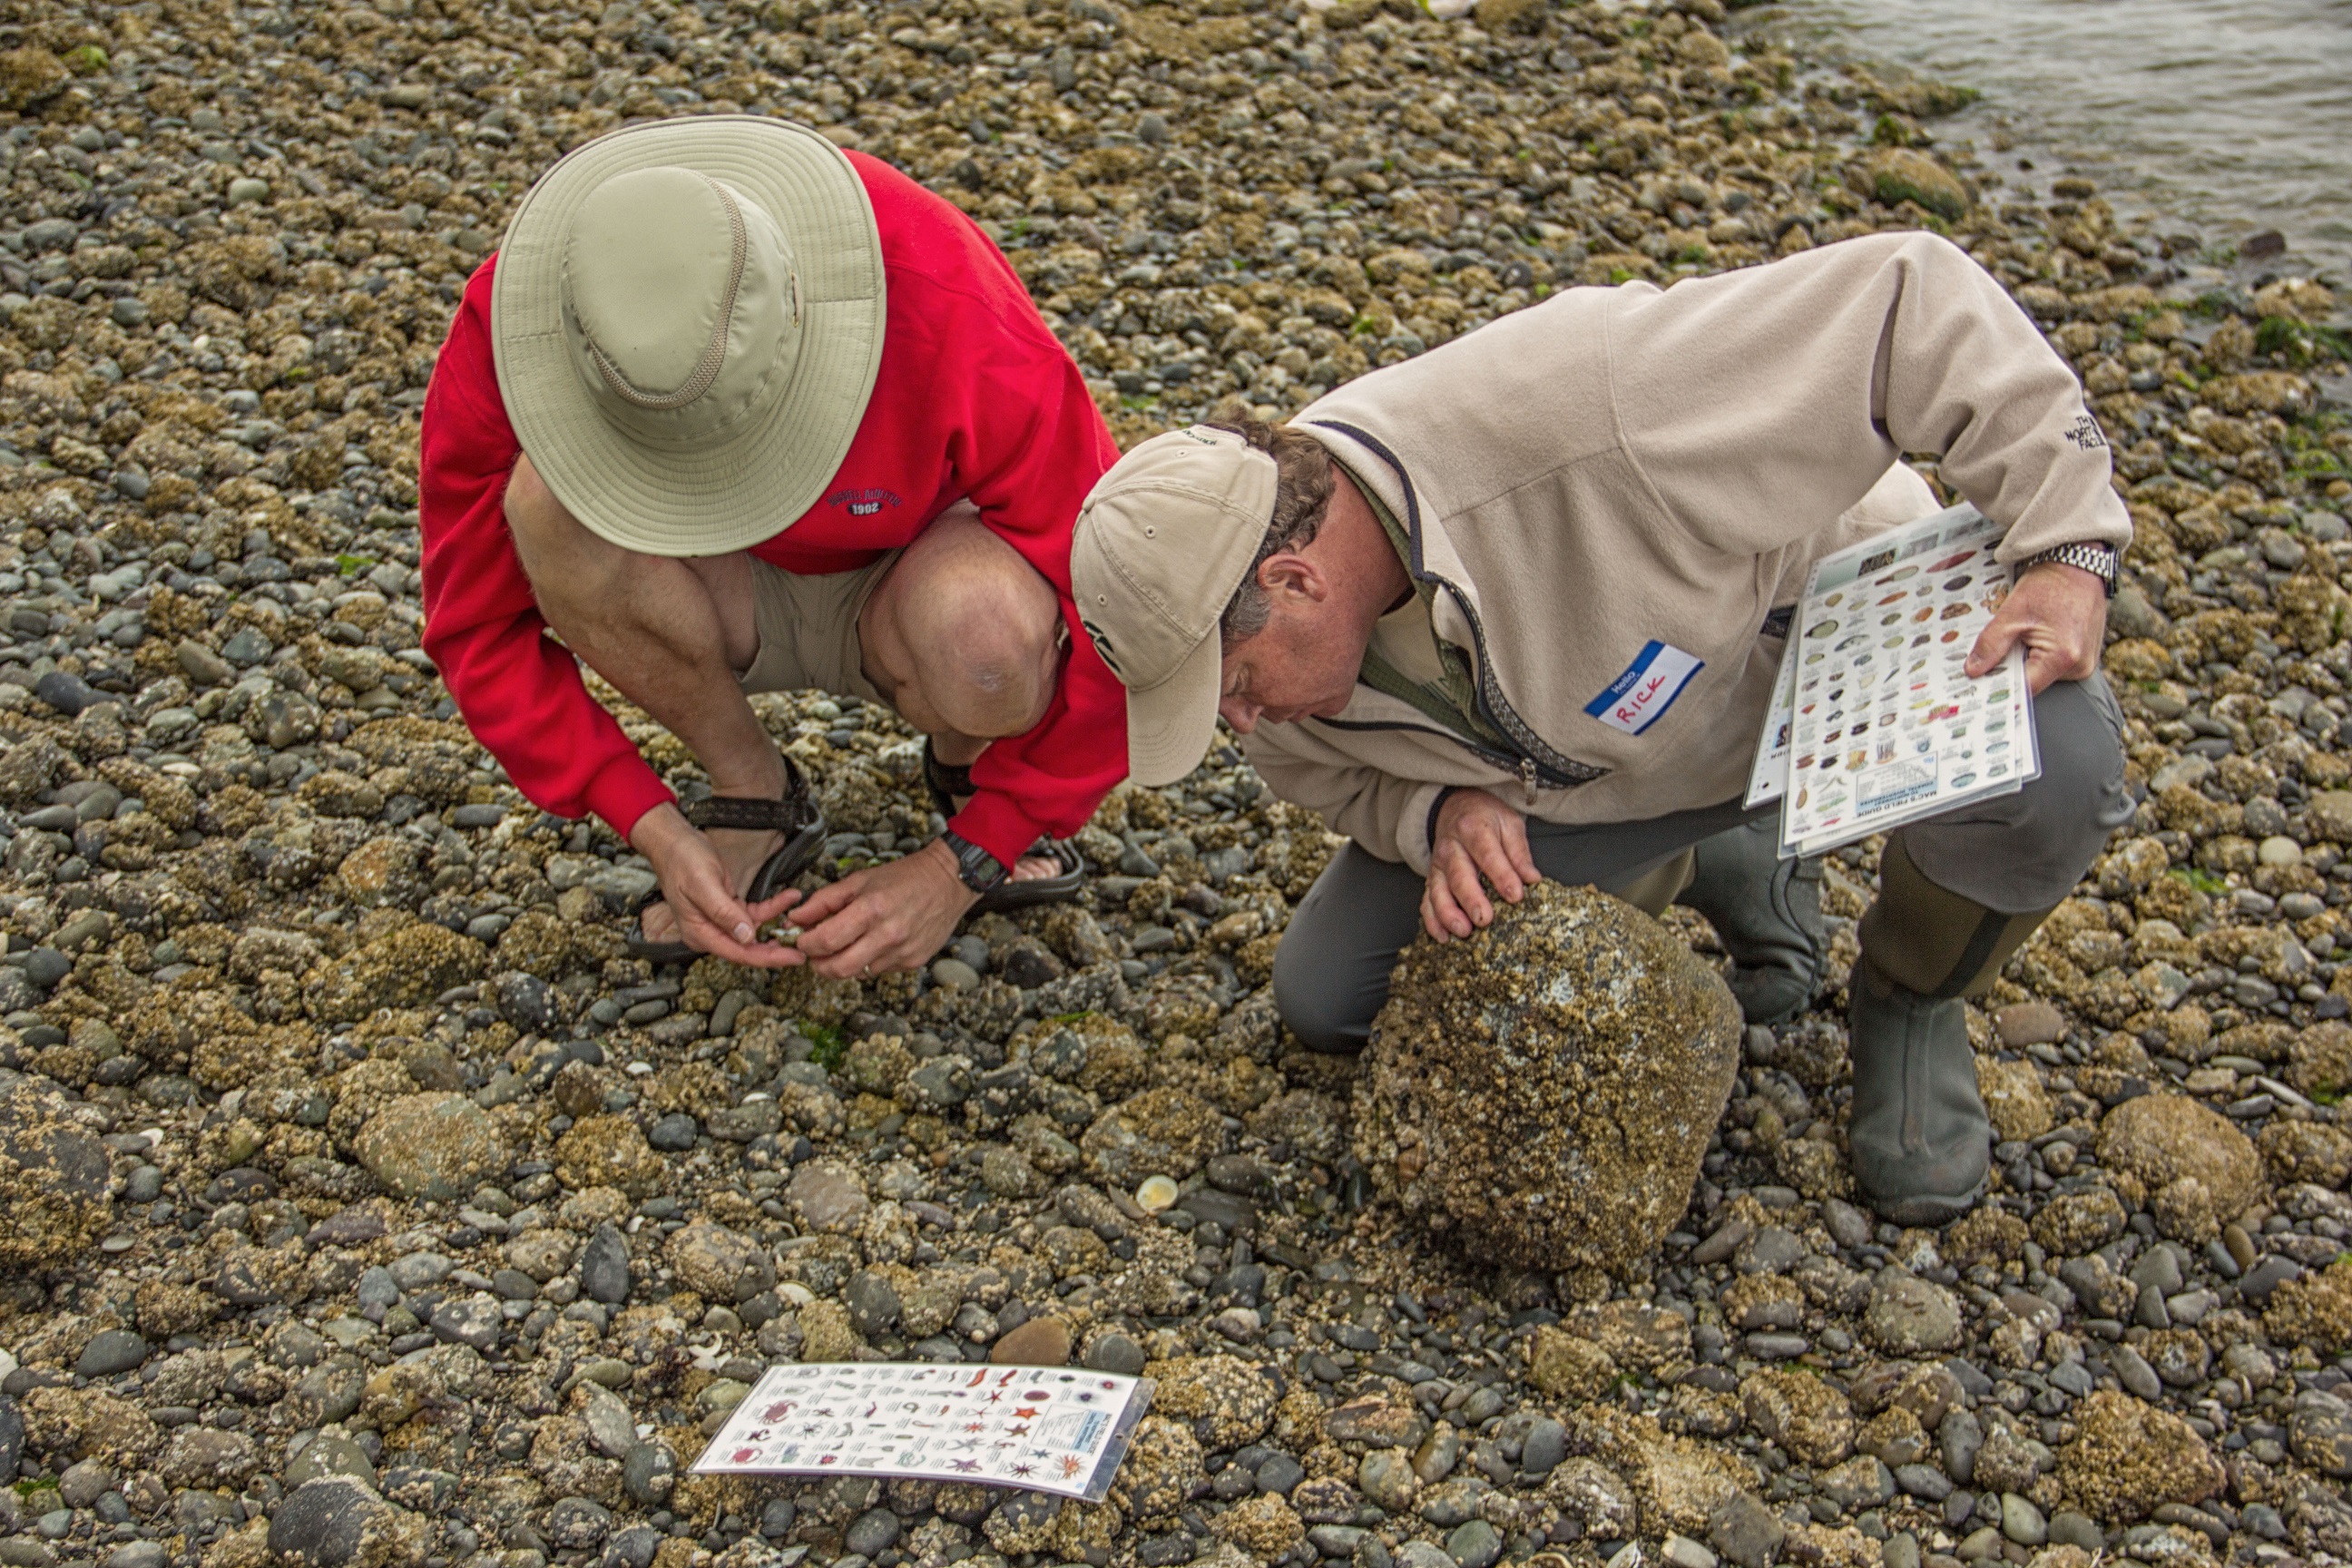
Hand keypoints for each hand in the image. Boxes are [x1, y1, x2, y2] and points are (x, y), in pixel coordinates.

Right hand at [630, 803, 806, 967]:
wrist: (675, 842)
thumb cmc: (683, 861)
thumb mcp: (704, 885)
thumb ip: (725, 913)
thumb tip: (747, 936)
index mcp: (700, 933)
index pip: (739, 954)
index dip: (768, 958)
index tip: (793, 958)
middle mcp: (710, 931)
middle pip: (748, 947)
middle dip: (777, 947)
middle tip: (804, 946)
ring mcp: (719, 921)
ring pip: (755, 930)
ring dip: (777, 923)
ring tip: (801, 916)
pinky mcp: (728, 908)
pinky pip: (754, 913)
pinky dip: (772, 907)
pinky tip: (788, 897)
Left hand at [789, 838, 980, 978]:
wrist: (947, 882)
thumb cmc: (903, 877)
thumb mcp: (860, 880)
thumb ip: (824, 900)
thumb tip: (795, 918)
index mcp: (871, 909)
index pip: (825, 941)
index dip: (805, 944)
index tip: (802, 939)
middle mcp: (887, 935)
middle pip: (838, 968)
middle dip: (819, 965)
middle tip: (815, 955)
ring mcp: (902, 952)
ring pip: (858, 972)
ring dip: (845, 962)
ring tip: (847, 944)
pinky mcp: (913, 962)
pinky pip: (880, 970)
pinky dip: (869, 960)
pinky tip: (874, 943)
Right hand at [1423, 787, 1541, 941]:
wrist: (1456, 807)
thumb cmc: (1486, 818)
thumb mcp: (1509, 824)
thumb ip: (1519, 852)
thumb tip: (1532, 879)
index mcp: (1473, 829)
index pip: (1487, 854)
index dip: (1501, 875)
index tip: (1515, 895)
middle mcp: (1451, 848)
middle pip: (1459, 875)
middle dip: (1471, 899)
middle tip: (1484, 919)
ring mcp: (1438, 865)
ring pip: (1438, 891)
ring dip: (1448, 914)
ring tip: (1463, 931)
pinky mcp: (1432, 879)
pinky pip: (1427, 901)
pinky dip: (1432, 921)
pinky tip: (1444, 937)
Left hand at [1967, 561, 2109, 693]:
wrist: (2078, 564)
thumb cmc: (2051, 584)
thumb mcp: (2012, 612)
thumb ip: (1991, 644)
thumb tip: (1974, 671)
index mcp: (2063, 657)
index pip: (2024, 688)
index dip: (1999, 686)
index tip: (1979, 683)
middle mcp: (2080, 666)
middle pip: (2033, 682)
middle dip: (2010, 670)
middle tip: (1989, 658)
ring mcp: (2086, 661)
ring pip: (2042, 673)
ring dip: (2024, 660)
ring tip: (2017, 638)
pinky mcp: (2086, 655)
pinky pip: (2054, 664)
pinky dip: (2038, 654)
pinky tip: (2030, 637)